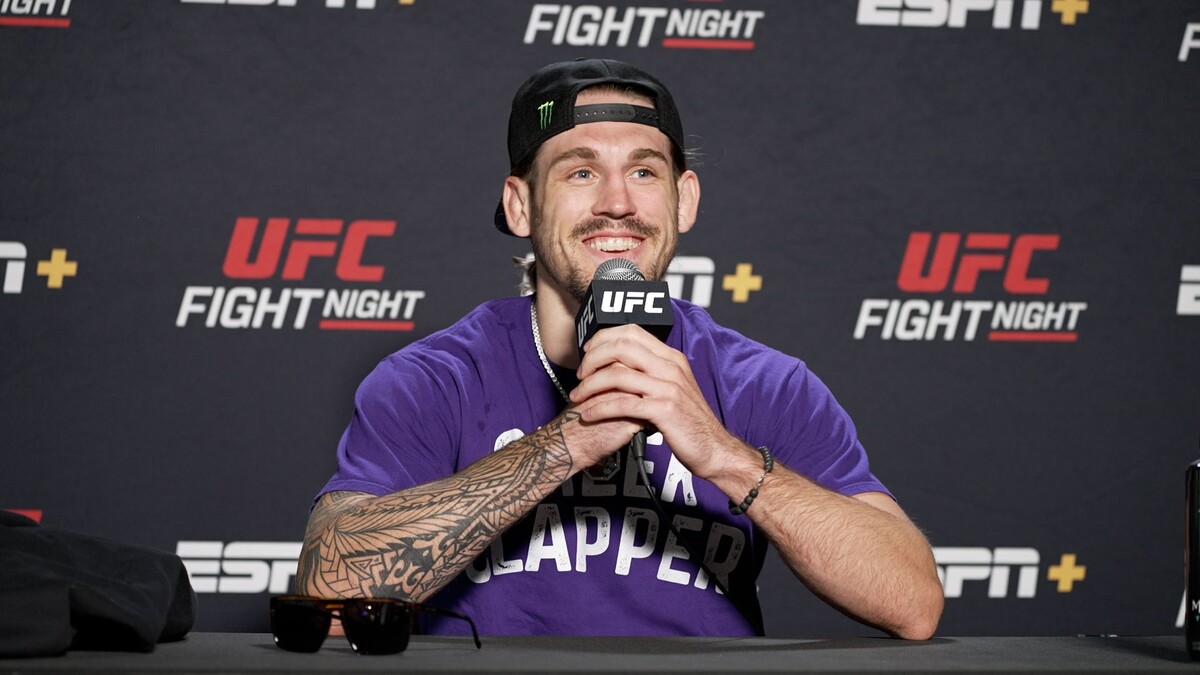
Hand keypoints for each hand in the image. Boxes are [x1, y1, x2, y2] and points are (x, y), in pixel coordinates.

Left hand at [569, 324, 735, 479]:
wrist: (713, 448)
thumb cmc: (689, 420)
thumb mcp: (675, 386)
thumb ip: (654, 371)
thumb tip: (624, 362)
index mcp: (671, 358)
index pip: (632, 332)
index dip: (604, 338)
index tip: (589, 351)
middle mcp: (670, 367)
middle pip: (621, 347)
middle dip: (593, 359)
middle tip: (580, 374)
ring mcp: (668, 388)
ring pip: (617, 375)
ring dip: (590, 385)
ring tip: (578, 396)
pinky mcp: (663, 411)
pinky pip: (622, 404)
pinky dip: (600, 408)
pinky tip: (589, 414)